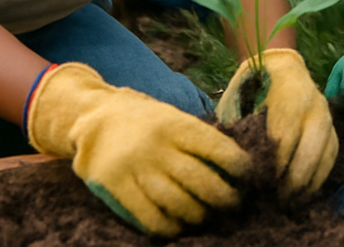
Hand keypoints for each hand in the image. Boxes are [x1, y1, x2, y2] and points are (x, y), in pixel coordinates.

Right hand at [26, 62, 248, 235]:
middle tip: (233, 205)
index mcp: (177, 124)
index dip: (238, 166)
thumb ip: (197, 138)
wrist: (96, 117)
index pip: (216, 147)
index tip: (247, 177)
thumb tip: (234, 165)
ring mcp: (137, 167)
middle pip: (200, 180)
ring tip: (206, 217)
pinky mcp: (117, 186)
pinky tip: (179, 227)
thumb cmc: (146, 122)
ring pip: (178, 202)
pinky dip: (169, 227)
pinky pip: (149, 216)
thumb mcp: (172, 118)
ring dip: (198, 216)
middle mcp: (159, 145)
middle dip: (223, 198)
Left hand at [217, 48, 336, 198]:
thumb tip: (237, 167)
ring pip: (323, 158)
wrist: (281, 64)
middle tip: (273, 202)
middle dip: (290, 183)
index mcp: (288, 94)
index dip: (270, 167)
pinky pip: (331, 158)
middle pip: (307, 153)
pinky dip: (318, 179)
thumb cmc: (253, 85)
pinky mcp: (333, 128)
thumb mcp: (238, 98)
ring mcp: (327, 116)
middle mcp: (314, 105)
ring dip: (306, 186)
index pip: (283, 139)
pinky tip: (302, 194)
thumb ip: (239, 129)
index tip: (256, 186)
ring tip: (288, 205)